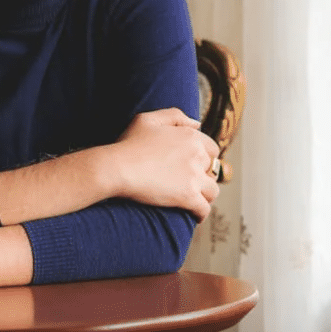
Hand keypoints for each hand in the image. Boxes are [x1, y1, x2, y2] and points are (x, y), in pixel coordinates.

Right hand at [112, 107, 221, 221]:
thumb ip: (175, 116)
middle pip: (212, 170)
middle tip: (191, 183)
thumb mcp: (148, 119)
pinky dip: (201, 213)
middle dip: (204, 177)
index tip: (196, 166)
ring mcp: (194, 176)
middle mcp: (197, 155)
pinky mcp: (188, 196)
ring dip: (206, 196)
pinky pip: (204, 208)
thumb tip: (197, 124)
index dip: (205, 158)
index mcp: (190, 136)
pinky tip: (194, 215)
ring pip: (213, 190)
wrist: (117, 167)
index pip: (212, 149)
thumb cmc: (129, 144)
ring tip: (195, 200)